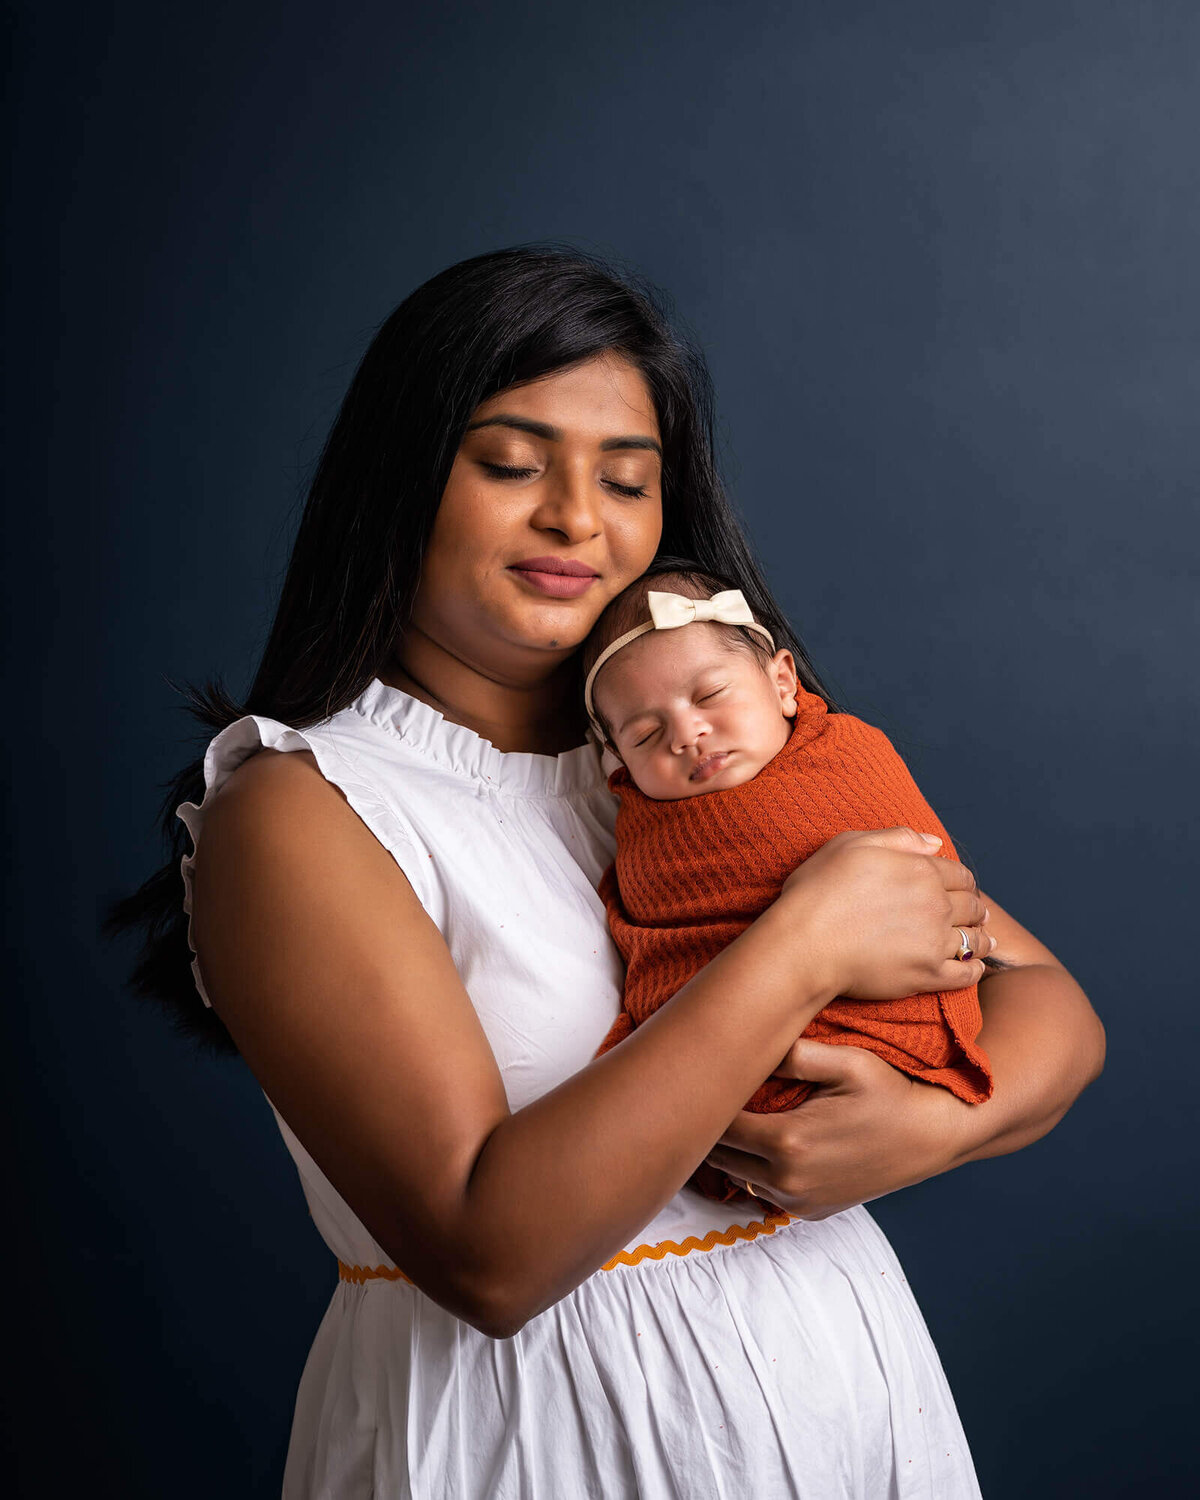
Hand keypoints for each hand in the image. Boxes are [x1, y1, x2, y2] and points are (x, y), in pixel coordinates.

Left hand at [702, 1038, 967, 1218]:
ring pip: (738, 1176)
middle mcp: (788, 1180)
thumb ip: (798, 1053)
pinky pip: (764, 1191)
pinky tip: (765, 1141)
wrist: (931, 1137)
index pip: (719, 1127)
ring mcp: (799, 1201)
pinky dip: (756, 1169)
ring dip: (732, 1150)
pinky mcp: (811, 1212)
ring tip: (735, 1115)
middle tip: (710, 1095)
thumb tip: (754, 1040)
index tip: (703, 1079)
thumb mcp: (849, 1062)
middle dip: (711, 1127)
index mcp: (788, 1142)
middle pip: (719, 1156)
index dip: (707, 1102)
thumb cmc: (891, 1094)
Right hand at [780, 827, 993, 1000]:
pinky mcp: (927, 975)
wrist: (803, 944)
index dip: (962, 880)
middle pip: (971, 905)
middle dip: (975, 907)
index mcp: (920, 870)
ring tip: (982, 940)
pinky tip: (974, 968)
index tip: (962, 888)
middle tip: (976, 913)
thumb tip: (935, 842)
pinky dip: (974, 970)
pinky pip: (965, 974)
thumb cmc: (818, 891)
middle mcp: (934, 904)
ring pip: (974, 940)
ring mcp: (934, 941)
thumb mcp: (850, 845)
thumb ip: (898, 838)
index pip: (959, 874)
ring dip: (981, 938)